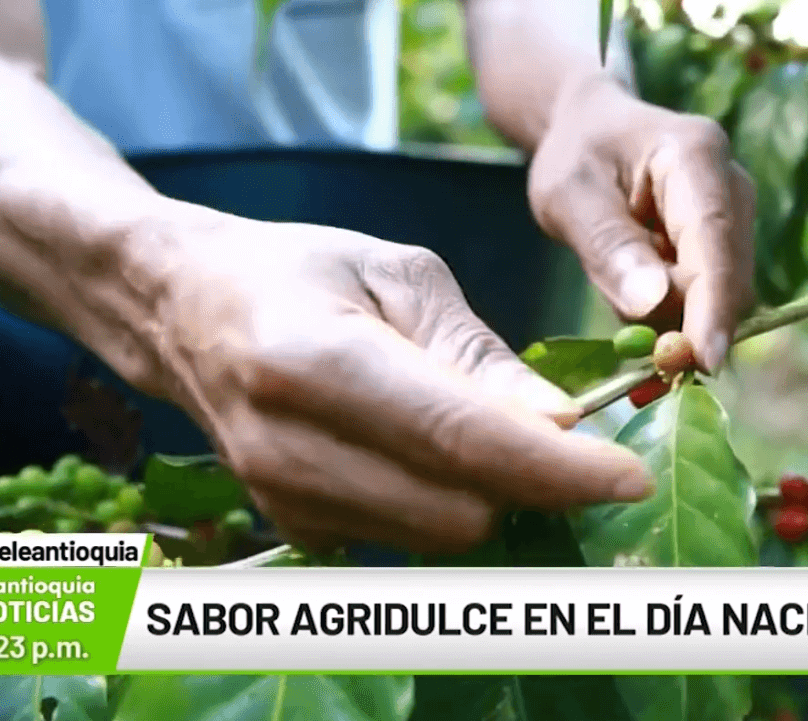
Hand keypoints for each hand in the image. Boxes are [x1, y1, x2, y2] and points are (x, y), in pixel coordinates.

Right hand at [142, 210, 653, 553]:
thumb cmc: (299, 271)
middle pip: (458, 508)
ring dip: (494, 496)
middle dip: (534, 483)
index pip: (461, 439)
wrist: (180, 307)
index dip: (556, 468)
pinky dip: (445, 503)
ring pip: (438, 535)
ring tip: (501, 432)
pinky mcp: (291, 526)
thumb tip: (562, 422)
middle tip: (573, 438)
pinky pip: (405, 536)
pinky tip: (438, 451)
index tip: (627, 475)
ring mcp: (283, 498)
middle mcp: (292, 444)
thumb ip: (476, 354)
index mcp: (317, 360)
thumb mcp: (397, 273)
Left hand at [527, 79, 756, 371]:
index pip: (713, 239)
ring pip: (720, 294)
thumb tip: (653, 304)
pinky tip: (634, 288)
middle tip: (636, 357)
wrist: (592, 130)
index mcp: (695, 154)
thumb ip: (608, 247)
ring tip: (616, 282)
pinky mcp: (727, 244)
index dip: (713, 305)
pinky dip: (673, 312)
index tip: (703, 361)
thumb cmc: (576, 154)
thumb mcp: (568, 195)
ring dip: (674, 317)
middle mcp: (732, 183)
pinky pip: (708, 296)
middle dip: (688, 323)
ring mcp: (736, 214)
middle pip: (727, 275)